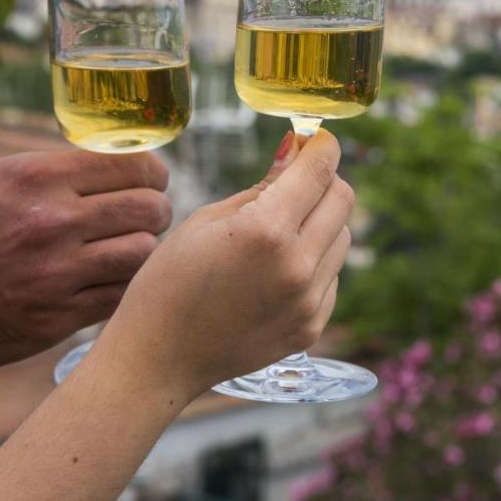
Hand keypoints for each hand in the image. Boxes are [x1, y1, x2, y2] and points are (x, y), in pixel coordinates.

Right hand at [0, 151, 170, 372]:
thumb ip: (49, 167)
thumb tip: (108, 162)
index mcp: (35, 179)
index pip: (131, 165)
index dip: (152, 172)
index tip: (152, 180)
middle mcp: (50, 223)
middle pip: (148, 207)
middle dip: (156, 209)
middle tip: (148, 215)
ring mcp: (55, 274)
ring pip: (144, 253)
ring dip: (144, 249)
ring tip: (129, 248)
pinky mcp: (55, 319)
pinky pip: (119, 296)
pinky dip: (123, 287)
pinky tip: (110, 279)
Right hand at [91, 130, 352, 399]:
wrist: (157, 359)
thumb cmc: (169, 281)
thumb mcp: (207, 220)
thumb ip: (262, 186)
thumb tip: (295, 150)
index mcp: (266, 230)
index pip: (321, 169)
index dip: (321, 146)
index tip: (314, 140)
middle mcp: (297, 265)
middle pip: (343, 199)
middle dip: (323, 181)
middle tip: (295, 182)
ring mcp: (308, 301)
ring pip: (342, 237)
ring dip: (321, 223)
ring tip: (278, 233)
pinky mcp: (311, 327)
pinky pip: (332, 276)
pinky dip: (314, 263)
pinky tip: (274, 272)